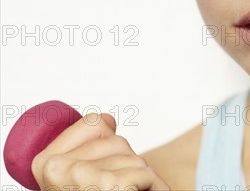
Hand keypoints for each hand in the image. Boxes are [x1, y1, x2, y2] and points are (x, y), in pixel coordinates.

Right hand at [31, 113, 169, 190]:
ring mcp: (83, 178)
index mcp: (45, 162)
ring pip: (134, 157)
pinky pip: (145, 173)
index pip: (94, 122)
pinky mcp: (111, 187)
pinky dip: (151, 186)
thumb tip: (108, 119)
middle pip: (117, 141)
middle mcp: (58, 169)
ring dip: (138, 176)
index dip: (108, 142)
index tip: (101, 166)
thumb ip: (86, 147)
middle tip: (115, 187)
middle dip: (125, 162)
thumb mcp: (79, 173)